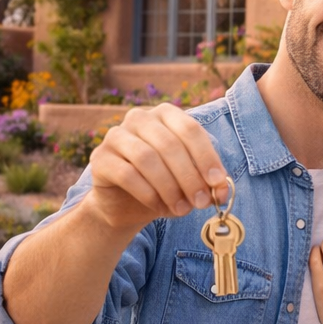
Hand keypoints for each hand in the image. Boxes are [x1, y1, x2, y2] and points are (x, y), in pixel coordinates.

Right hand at [84, 103, 228, 232]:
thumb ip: (208, 181)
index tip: (217, 183)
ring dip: (169, 187)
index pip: (191, 129)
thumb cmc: (165, 186)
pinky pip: (126, 174)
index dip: (206, 157)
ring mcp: (116, 135)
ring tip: (182, 209)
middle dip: (190, 177)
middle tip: (201, 202)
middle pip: (170, 144)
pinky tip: (158, 206)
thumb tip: (222, 190)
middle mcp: (139, 118)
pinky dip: (148, 193)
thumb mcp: (192, 182)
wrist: (126, 206)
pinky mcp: (100, 157)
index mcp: (167, 114)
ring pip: (147, 158)